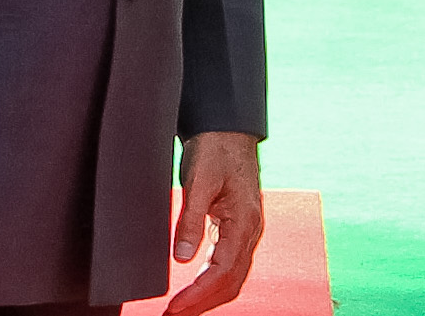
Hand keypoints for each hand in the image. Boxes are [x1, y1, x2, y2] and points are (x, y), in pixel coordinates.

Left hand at [162, 132, 265, 315]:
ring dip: (209, 296)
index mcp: (244, 221)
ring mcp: (247, 230)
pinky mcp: (239, 226)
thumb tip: (183, 257)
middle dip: (204, 303)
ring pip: (233, 277)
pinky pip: (231, 264)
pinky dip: (214, 282)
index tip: (175, 307)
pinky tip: (198, 286)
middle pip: (231, 282)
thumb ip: (191, 219)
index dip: (198, 294)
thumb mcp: (199, 179)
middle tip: (174, 315)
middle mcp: (250, 230)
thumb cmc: (217, 148)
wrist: (229, 127)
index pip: (222, 271)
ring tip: (183, 308)